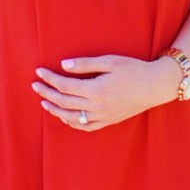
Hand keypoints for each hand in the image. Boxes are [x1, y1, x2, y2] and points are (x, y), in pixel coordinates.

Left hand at [32, 54, 178, 131]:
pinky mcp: (108, 121)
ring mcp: (102, 116)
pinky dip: (71, 123)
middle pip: (64, 102)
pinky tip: (64, 116)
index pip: (65, 86)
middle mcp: (96, 106)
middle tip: (35, 85)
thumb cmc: (134, 69)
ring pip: (71, 117)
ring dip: (55, 110)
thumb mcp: (109, 61)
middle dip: (47, 93)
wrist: (155, 86)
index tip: (39, 71)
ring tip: (44, 102)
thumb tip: (63, 65)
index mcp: (96, 90)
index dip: (50, 78)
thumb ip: (85, 65)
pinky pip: (85, 127)